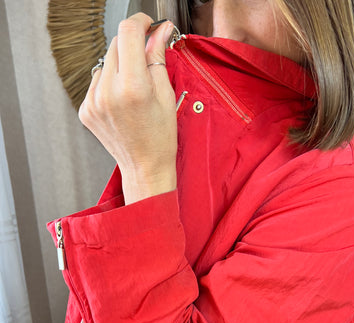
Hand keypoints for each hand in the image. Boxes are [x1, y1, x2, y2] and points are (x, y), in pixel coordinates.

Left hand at [79, 14, 176, 202]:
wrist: (145, 167)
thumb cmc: (160, 138)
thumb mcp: (166, 95)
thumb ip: (158, 58)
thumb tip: (159, 32)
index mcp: (132, 88)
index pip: (128, 33)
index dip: (140, 22)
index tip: (147, 25)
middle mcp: (108, 92)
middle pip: (116, 44)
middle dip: (133, 45)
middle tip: (147, 60)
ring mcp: (93, 101)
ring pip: (105, 62)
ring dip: (120, 65)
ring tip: (134, 90)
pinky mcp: (85, 109)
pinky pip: (97, 81)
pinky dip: (110, 83)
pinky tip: (122, 101)